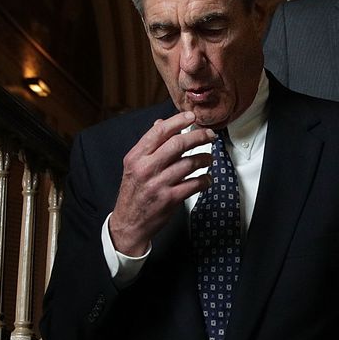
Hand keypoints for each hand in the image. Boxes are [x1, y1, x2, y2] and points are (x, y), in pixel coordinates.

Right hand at [109, 110, 212, 254]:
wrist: (129, 222)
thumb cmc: (134, 192)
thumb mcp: (134, 165)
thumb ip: (148, 145)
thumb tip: (160, 123)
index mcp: (136, 157)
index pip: (158, 132)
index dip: (178, 121)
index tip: (192, 117)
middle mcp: (146, 168)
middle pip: (178, 144)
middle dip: (198, 136)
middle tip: (209, 135)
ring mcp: (158, 184)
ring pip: (189, 163)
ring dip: (204, 158)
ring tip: (208, 158)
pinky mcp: (170, 199)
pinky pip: (194, 184)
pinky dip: (205, 180)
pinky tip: (206, 178)